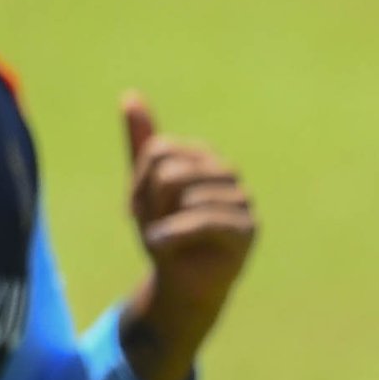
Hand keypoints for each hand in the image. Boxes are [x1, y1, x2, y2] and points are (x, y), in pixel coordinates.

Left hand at [117, 92, 258, 379]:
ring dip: (164, 221)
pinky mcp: (247, 228)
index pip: (159, 151)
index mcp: (204, 158)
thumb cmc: (166, 235)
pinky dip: (174, 233)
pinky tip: (160, 245)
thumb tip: (131, 94)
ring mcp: (242, 200)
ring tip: (169, 240)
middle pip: (170, 170)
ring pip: (184, 192)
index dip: (141, 182)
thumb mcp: (145, 189)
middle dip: (153, 203)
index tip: (146, 208)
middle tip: (159, 227)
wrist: (182, 285)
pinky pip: (203, 218)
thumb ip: (142, 144)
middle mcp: (227, 173)